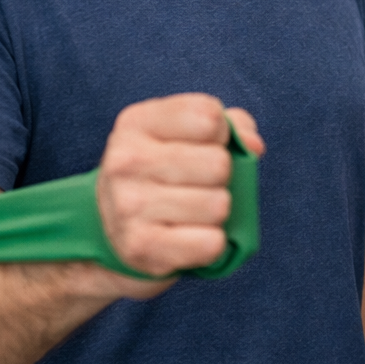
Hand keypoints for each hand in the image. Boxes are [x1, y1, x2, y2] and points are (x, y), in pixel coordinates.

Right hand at [97, 94, 264, 281]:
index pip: (209, 116)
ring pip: (218, 205)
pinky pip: (211, 243)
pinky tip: (190, 236)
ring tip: (193, 211)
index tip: (205, 146)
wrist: (111, 225)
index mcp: (137, 123)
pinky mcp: (140, 247)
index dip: (222, 134)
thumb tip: (253, 145)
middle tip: (199, 185)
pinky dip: (212, 243)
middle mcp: (126, 161)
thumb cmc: (163, 170)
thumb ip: (231, 125)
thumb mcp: (186, 133)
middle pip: (219, 164)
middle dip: (221, 177)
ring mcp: (128, 206)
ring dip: (217, 212)